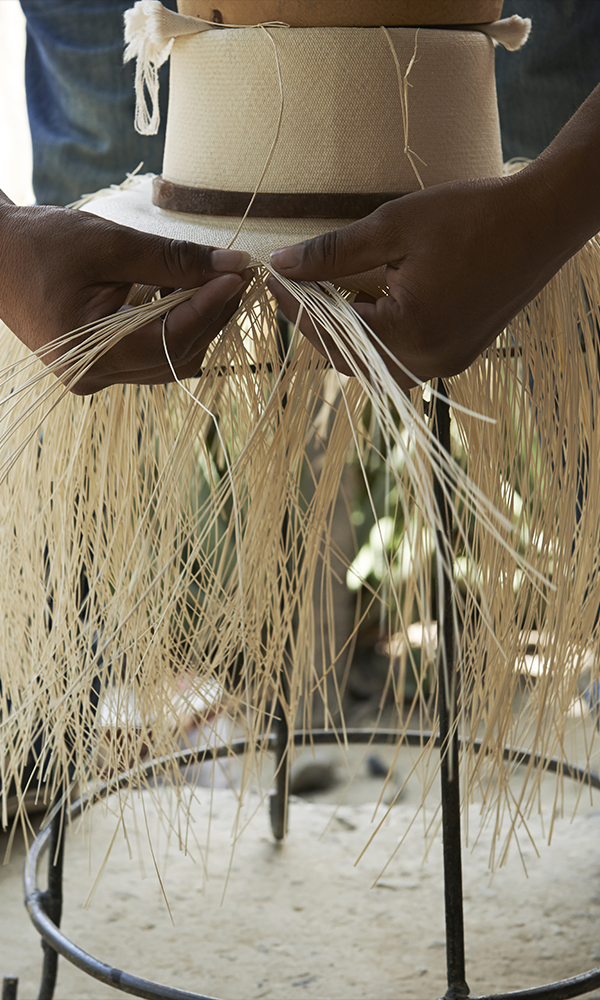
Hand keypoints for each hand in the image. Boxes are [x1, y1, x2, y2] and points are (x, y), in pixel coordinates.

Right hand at [0, 195, 250, 393]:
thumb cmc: (41, 243)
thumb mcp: (109, 244)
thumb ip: (171, 259)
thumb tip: (230, 264)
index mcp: (89, 352)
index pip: (171, 339)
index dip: (210, 307)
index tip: (238, 275)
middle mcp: (96, 375)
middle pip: (178, 355)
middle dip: (211, 315)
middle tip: (234, 273)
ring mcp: (99, 375)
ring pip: (172, 360)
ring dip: (198, 323)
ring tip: (214, 281)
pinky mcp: (103, 365)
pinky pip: (154, 354)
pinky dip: (175, 326)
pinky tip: (183, 293)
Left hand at [268, 165, 577, 389]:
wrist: (542, 222)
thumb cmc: (472, 216)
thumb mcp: (393, 227)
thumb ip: (334, 254)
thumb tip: (283, 265)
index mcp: (408, 332)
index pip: (330, 330)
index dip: (295, 304)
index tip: (273, 277)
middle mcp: (426, 361)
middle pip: (347, 357)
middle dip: (316, 325)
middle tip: (294, 287)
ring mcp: (444, 364)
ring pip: (372, 364)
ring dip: (344, 336)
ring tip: (325, 296)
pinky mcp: (456, 356)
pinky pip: (400, 360)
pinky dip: (375, 338)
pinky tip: (364, 306)